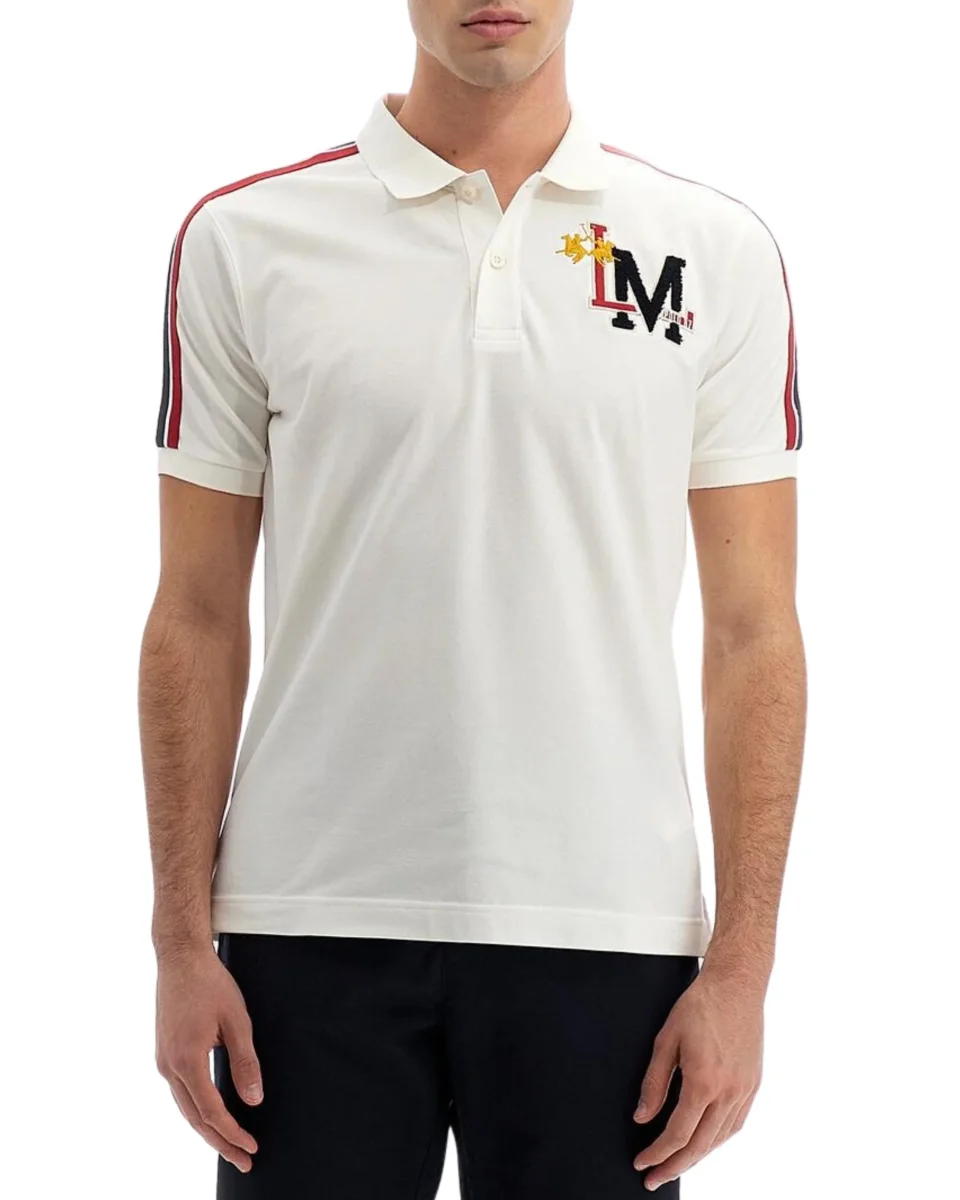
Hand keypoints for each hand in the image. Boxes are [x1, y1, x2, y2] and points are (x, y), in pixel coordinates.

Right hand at [155, 943, 262, 1171]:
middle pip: (195, 1118)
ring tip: (231, 1145)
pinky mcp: (164, 1053)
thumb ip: (246, 1062)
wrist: (180, 958)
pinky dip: (197, 1110)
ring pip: (185, 1108)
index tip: (251, 1147)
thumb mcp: (237, 1020)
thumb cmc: (211, 983)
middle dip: (220, 1142)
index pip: (211, 1111)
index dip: (232, 1133)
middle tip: (244, 1160)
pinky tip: (212, 1115)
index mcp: (187, 1059)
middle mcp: (169, 1066)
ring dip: (208, 1129)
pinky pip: (181, 1092)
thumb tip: (254, 1099)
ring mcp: (163, 1060)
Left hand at [631, 964, 763, 1189]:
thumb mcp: (666, 1040)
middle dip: (674, 1166)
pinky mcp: (753, 1085)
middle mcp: (728, 1092)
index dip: (657, 1154)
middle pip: (700, 1146)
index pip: (677, 1133)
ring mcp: (745, 1091)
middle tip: (654, 1178)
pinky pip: (735, 1125)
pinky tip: (705, 1142)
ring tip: (676, 1164)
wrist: (736, 985)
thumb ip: (654, 1083)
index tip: (642, 1163)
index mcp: (703, 1081)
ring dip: (696, 1157)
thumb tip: (642, 1116)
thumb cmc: (700, 1006)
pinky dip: (717, 1140)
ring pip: (720, 1139)